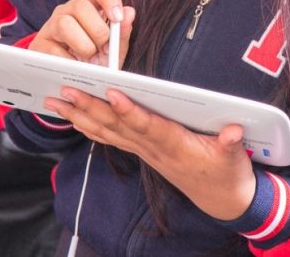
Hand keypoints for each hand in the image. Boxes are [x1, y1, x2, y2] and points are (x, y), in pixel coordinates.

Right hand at [31, 0, 135, 67]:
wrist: (75, 85)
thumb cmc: (96, 61)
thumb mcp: (114, 50)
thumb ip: (122, 33)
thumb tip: (129, 12)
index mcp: (89, 7)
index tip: (118, 17)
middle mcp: (68, 10)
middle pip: (80, 6)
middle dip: (97, 31)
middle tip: (104, 49)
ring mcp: (51, 25)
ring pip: (65, 24)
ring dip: (82, 46)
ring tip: (89, 60)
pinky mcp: (40, 44)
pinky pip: (53, 49)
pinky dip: (69, 62)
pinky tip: (75, 68)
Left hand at [46, 88, 256, 220]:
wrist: (222, 199)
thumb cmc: (227, 173)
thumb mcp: (234, 158)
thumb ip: (231, 144)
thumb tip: (234, 131)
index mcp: (175, 145)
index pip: (148, 125)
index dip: (129, 111)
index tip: (111, 93)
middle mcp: (153, 149)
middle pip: (117, 126)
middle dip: (90, 108)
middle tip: (65, 91)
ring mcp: (145, 152)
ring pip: (107, 132)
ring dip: (80, 116)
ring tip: (55, 101)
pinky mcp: (143, 152)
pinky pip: (110, 138)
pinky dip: (89, 127)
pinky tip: (73, 118)